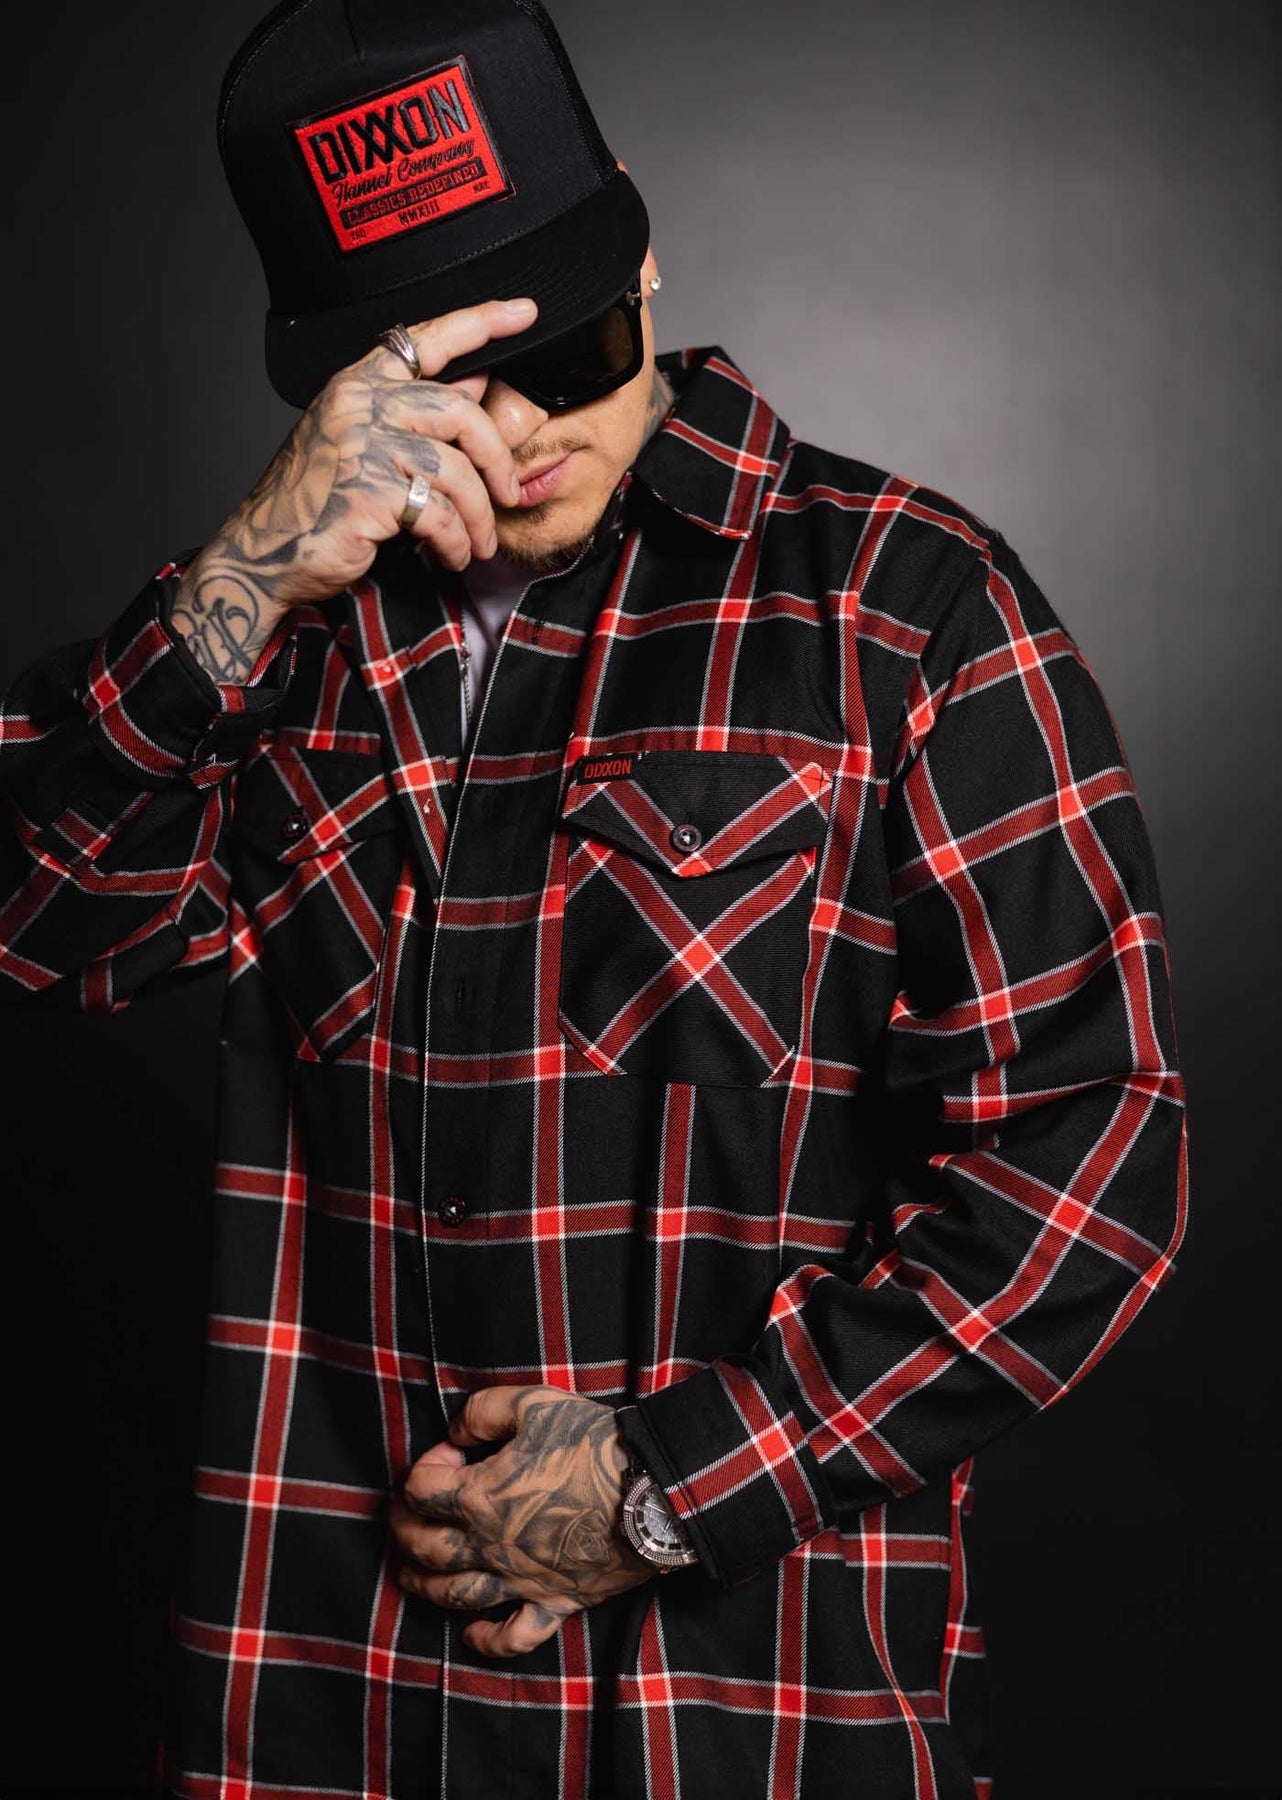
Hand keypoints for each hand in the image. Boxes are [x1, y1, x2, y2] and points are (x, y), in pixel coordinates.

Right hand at [168, 295, 537, 680]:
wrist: (264, 555)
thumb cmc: (314, 504)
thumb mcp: (361, 445)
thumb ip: (414, 415)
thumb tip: (476, 385)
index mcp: (357, 386)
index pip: (425, 340)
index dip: (479, 322)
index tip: (523, 312)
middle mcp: (358, 405)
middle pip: (460, 413)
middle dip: (496, 459)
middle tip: (507, 493)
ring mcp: (362, 447)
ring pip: (456, 471)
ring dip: (478, 516)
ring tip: (478, 543)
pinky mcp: (368, 493)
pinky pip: (439, 515)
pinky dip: (455, 542)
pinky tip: (451, 555)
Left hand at [389, 1385, 654, 1658]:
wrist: (653, 1491)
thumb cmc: (593, 1444)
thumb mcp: (533, 1404)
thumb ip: (483, 1412)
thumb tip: (457, 1432)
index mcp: (481, 1497)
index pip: (421, 1490)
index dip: (424, 1465)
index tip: (451, 1450)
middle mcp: (490, 1546)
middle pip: (425, 1548)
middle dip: (405, 1528)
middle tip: (408, 1511)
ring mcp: (521, 1579)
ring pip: (455, 1596)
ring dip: (425, 1585)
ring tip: (412, 1572)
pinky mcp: (554, 1601)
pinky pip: (514, 1635)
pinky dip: (488, 1640)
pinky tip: (471, 1635)